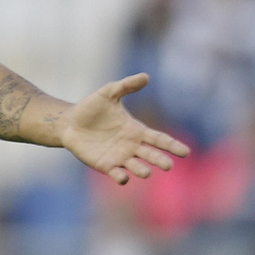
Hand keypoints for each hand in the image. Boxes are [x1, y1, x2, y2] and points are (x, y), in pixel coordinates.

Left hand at [60, 73, 190, 184]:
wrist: (69, 122)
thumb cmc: (91, 107)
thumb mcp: (108, 93)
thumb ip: (126, 86)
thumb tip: (146, 76)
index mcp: (136, 130)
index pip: (159, 139)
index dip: (172, 145)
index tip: (186, 152)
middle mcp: (131, 146)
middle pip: (150, 155)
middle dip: (160, 160)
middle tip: (168, 166)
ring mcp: (119, 157)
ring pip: (135, 166)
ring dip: (141, 170)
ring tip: (147, 173)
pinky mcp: (104, 165)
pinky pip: (115, 173)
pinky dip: (120, 176)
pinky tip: (123, 177)